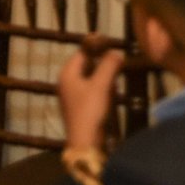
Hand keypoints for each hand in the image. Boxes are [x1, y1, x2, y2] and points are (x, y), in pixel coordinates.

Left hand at [54, 36, 122, 150]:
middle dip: (102, 64)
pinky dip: (102, 90)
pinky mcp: (80, 108)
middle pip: (86, 65)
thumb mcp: (101, 85)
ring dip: (104, 78)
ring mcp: (72, 97)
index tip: (109, 41)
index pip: (81, 53)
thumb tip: (116, 53)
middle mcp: (67, 83)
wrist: (85, 143)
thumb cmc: (90, 110)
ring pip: (90, 79)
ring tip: (116, 79)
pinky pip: (92, 92)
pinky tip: (112, 95)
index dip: (95, 46)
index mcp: (67, 74)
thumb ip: (108, 66)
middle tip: (117, 61)